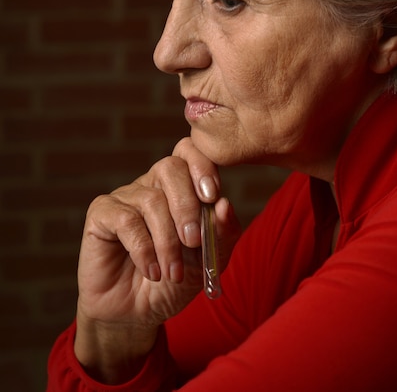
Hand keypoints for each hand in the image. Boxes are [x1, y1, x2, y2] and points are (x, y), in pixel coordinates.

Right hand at [74, 138, 240, 383]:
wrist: (139, 314)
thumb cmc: (176, 280)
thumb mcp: (210, 259)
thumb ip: (223, 232)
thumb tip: (225, 204)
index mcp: (180, 185)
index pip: (189, 151)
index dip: (202, 165)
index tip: (212, 196)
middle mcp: (152, 184)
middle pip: (170, 168)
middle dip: (187, 206)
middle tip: (194, 242)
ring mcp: (125, 196)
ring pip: (151, 200)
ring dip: (167, 242)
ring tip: (173, 273)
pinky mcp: (101, 214)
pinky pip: (125, 220)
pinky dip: (144, 250)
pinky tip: (152, 272)